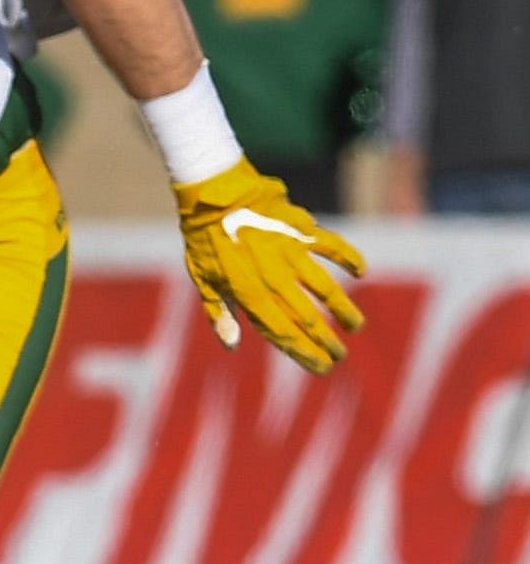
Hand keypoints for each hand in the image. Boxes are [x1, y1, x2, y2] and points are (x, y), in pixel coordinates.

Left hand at [174, 160, 367, 374]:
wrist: (215, 196)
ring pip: (327, 290)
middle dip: (328, 341)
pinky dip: (350, 258)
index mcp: (251, 295)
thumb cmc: (204, 241)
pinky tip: (360, 272)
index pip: (285, 334)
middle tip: (340, 354)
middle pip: (308, 319)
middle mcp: (276, 280)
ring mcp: (292, 255)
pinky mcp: (303, 232)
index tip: (323, 368)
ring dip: (344, 310)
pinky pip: (333, 247)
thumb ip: (219, 313)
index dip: (306, 354)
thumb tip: (232, 345)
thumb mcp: (203, 281)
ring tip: (354, 325)